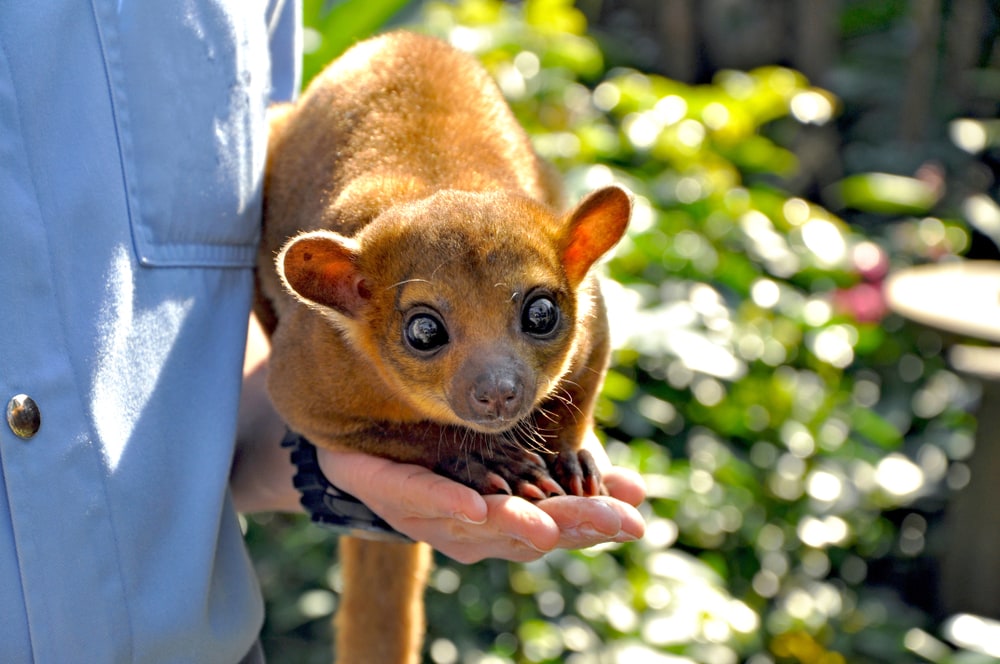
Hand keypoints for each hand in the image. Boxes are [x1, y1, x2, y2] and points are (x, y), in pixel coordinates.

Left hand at [317, 441, 644, 563]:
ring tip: (547, 524)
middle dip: (567, 526)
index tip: (634, 517)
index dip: (594, 524)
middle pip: (522, 533)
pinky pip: (418, 498)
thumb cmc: (444, 451)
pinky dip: (446, 502)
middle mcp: (469, 528)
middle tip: (613, 521)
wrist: (360, 433)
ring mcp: (427, 514)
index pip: (556, 526)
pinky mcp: (387, 488)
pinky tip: (474, 505)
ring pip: (474, 524)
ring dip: (512, 524)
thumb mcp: (517, 455)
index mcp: (503, 520)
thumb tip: (637, 491)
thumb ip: (569, 473)